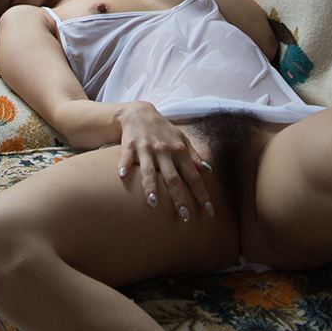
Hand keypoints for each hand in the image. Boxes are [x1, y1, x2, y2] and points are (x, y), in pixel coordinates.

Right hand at [115, 102, 214, 221]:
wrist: (139, 113)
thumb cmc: (163, 131)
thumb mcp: (182, 140)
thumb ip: (194, 156)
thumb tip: (209, 170)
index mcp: (179, 151)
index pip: (193, 176)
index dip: (201, 194)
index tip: (209, 212)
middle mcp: (164, 151)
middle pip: (173, 178)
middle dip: (179, 197)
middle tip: (184, 217)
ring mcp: (146, 149)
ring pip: (149, 170)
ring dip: (151, 186)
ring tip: (153, 203)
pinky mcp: (130, 145)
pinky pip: (126, 157)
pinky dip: (124, 165)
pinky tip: (122, 176)